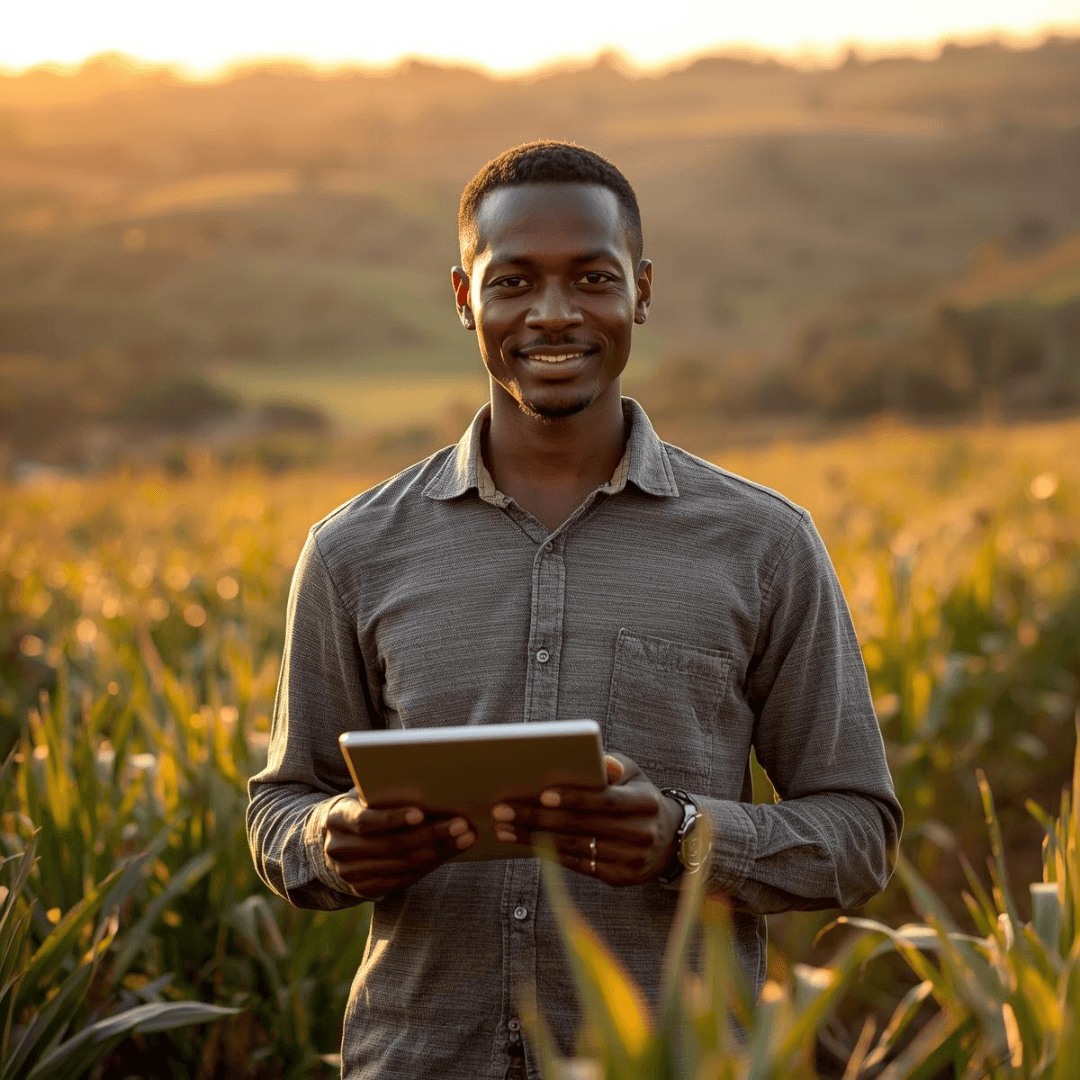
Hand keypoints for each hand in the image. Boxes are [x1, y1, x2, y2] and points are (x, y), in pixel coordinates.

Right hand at [324, 797, 474, 898]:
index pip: (366, 821)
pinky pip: (402, 880)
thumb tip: (431, 788)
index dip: (393, 818)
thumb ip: (385, 794)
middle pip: (391, 845)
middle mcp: (339, 848)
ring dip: (438, 851)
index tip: (420, 813)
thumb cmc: (362, 807)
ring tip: (465, 837)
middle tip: (461, 824)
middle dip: (430, 834)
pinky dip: (428, 866)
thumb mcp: (364, 796)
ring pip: (401, 865)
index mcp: (337, 818)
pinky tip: (448, 852)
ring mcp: (349, 873)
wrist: (337, 838)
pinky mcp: (363, 889)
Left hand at [490, 753, 682, 886]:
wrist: (669, 839)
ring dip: (534, 838)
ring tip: (504, 828)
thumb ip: (614, 766)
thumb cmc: (638, 798)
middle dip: (537, 817)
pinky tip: (524, 844)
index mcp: (644, 803)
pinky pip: (577, 865)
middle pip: (581, 825)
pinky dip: (548, 854)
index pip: (604, 800)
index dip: (574, 798)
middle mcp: (640, 833)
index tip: (541, 794)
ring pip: (574, 848)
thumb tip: (599, 760)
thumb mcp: (635, 775)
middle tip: (503, 810)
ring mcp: (630, 860)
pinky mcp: (619, 878)